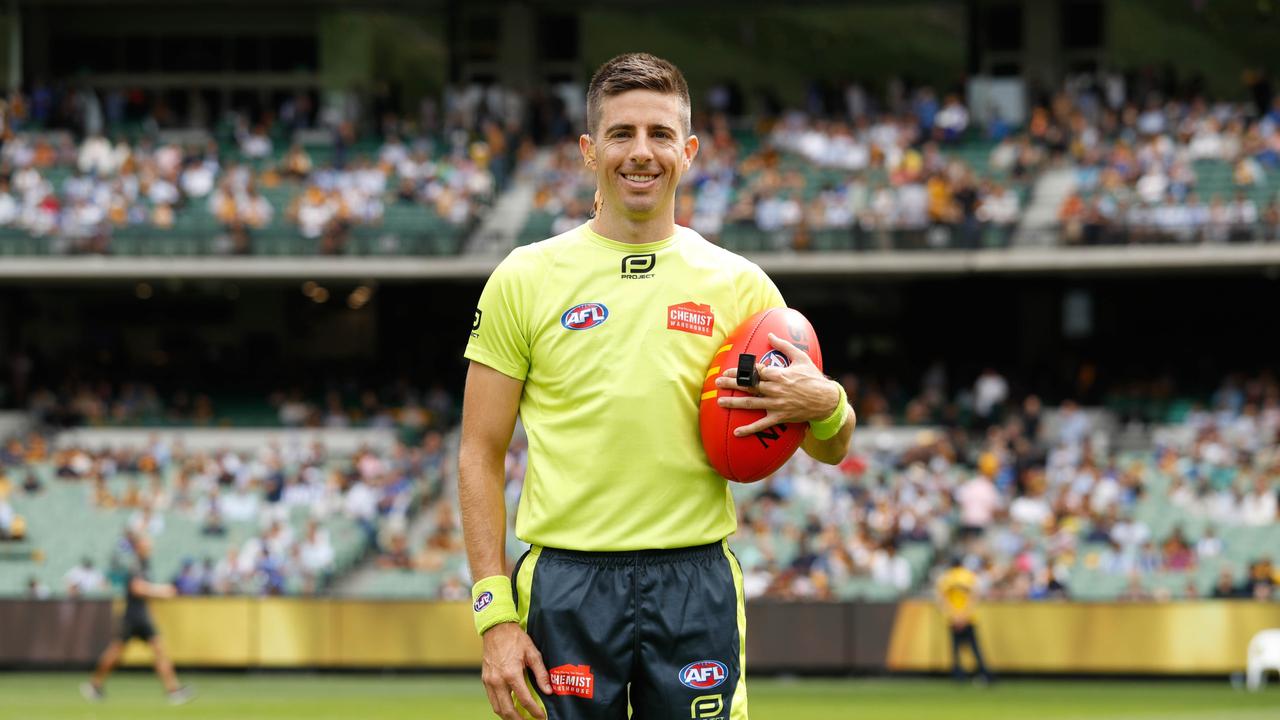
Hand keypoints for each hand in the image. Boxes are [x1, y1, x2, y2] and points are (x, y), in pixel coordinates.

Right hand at [481, 622, 550, 719]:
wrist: (496, 629)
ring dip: (508, 717)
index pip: (524, 699)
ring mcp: (489, 681)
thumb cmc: (516, 639)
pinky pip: (491, 699)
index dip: (534, 711)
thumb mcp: (533, 653)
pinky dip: (500, 707)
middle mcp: (498, 680)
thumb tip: (548, 690)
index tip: (541, 716)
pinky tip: (508, 708)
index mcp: (511, 673)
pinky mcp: (485, 680)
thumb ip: (541, 674)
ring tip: (519, 719)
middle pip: (507, 710)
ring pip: (497, 707)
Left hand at [714, 332, 840, 436]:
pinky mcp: (780, 417)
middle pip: (749, 386)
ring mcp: (776, 404)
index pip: (755, 371)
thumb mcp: (801, 358)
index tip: (728, 370)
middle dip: (731, 383)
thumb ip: (784, 346)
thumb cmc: (813, 378)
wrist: (826, 401)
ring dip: (734, 402)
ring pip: (750, 403)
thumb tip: (769, 335)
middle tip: (717, 382)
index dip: (740, 371)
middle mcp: (775, 389)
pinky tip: (737, 432)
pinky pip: (762, 424)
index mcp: (779, 374)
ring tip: (720, 401)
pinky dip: (749, 429)